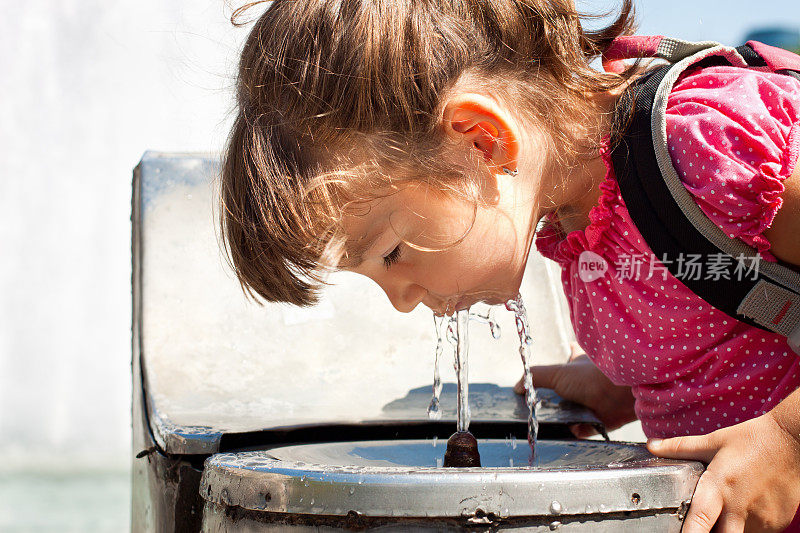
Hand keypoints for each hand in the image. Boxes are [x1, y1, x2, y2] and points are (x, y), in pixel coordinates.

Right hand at [514, 342, 636, 436]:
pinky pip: (584, 428)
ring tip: (549, 421)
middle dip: (555, 398)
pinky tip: (568, 430)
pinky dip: (576, 431)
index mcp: (579, 363)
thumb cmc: (592, 376)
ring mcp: (595, 401)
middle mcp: (588, 382)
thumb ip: (535, 377)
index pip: (567, 357)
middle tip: (540, 405)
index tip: (544, 373)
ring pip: (575, 410)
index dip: (558, 361)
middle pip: (567, 389)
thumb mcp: (558, 372)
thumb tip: (517, 386)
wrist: (621, 395)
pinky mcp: (601, 419)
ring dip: (565, 417)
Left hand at [647, 413, 799, 531]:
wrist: (793, 442)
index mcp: (718, 486)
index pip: (699, 520)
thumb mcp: (713, 442)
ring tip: (724, 510)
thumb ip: (679, 448)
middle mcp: (738, 507)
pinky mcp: (776, 523)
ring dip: (726, 529)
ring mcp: (760, 518)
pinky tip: (743, 508)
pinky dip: (745, 526)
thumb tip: (651, 446)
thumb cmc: (752, 440)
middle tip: (699, 525)